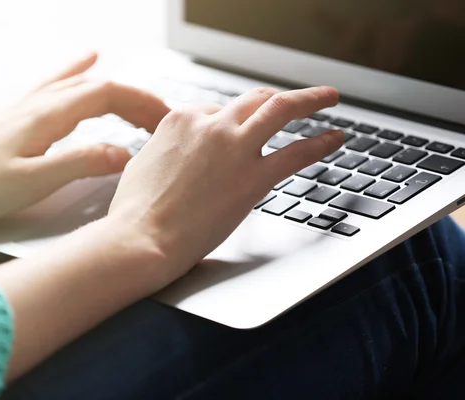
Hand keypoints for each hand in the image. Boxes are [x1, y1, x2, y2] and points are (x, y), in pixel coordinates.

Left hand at [0, 52, 169, 221]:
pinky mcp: (25, 113)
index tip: (165, 118)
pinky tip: (89, 58)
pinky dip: (80, 69)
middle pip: (102, 86)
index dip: (142, 102)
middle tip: (162, 120)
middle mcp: (42, 102)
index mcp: (48, 115)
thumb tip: (122, 153)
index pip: (108, 94)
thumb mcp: (33, 181)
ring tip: (141, 102)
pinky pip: (60, 82)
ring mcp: (32, 104)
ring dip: (118, 91)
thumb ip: (79, 164)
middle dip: (137, 99)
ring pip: (85, 85)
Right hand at [108, 86, 342, 283]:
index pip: (216, 110)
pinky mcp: (253, 176)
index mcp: (180, 120)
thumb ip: (165, 150)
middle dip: (275, 96)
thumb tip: (175, 153)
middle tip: (292, 100)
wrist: (142, 237)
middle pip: (252, 99)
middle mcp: (209, 125)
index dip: (232, 122)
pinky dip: (321, 142)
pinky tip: (335, 138)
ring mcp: (233, 147)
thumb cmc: (136, 210)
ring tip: (328, 98)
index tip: (240, 132)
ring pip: (281, 109)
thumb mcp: (143, 164)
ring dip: (310, 100)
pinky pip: (297, 152)